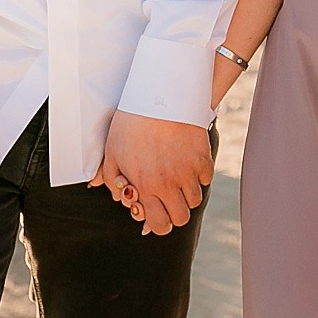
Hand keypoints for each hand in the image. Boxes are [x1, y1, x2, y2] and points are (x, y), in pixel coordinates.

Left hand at [97, 110, 213, 238]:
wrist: (157, 92)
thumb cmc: (131, 121)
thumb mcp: (112, 150)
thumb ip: (111, 180)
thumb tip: (119, 198)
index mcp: (145, 187)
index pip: (160, 225)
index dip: (158, 222)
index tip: (156, 210)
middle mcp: (168, 184)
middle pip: (181, 218)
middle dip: (174, 210)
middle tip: (167, 194)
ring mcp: (187, 171)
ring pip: (195, 200)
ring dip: (187, 192)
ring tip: (176, 173)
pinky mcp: (202, 156)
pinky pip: (206, 178)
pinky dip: (199, 173)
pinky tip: (188, 160)